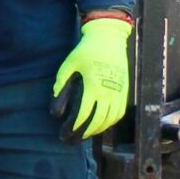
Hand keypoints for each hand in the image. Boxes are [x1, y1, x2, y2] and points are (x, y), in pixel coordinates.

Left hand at [50, 15, 131, 141]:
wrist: (109, 38)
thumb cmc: (86, 51)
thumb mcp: (68, 65)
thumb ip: (60, 86)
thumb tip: (55, 110)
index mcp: (93, 86)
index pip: (84, 114)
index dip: (73, 127)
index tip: (64, 133)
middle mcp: (108, 92)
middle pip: (97, 121)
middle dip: (83, 133)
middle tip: (71, 140)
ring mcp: (119, 92)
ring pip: (109, 120)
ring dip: (97, 130)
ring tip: (84, 134)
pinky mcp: (124, 91)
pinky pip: (119, 113)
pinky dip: (110, 123)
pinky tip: (100, 125)